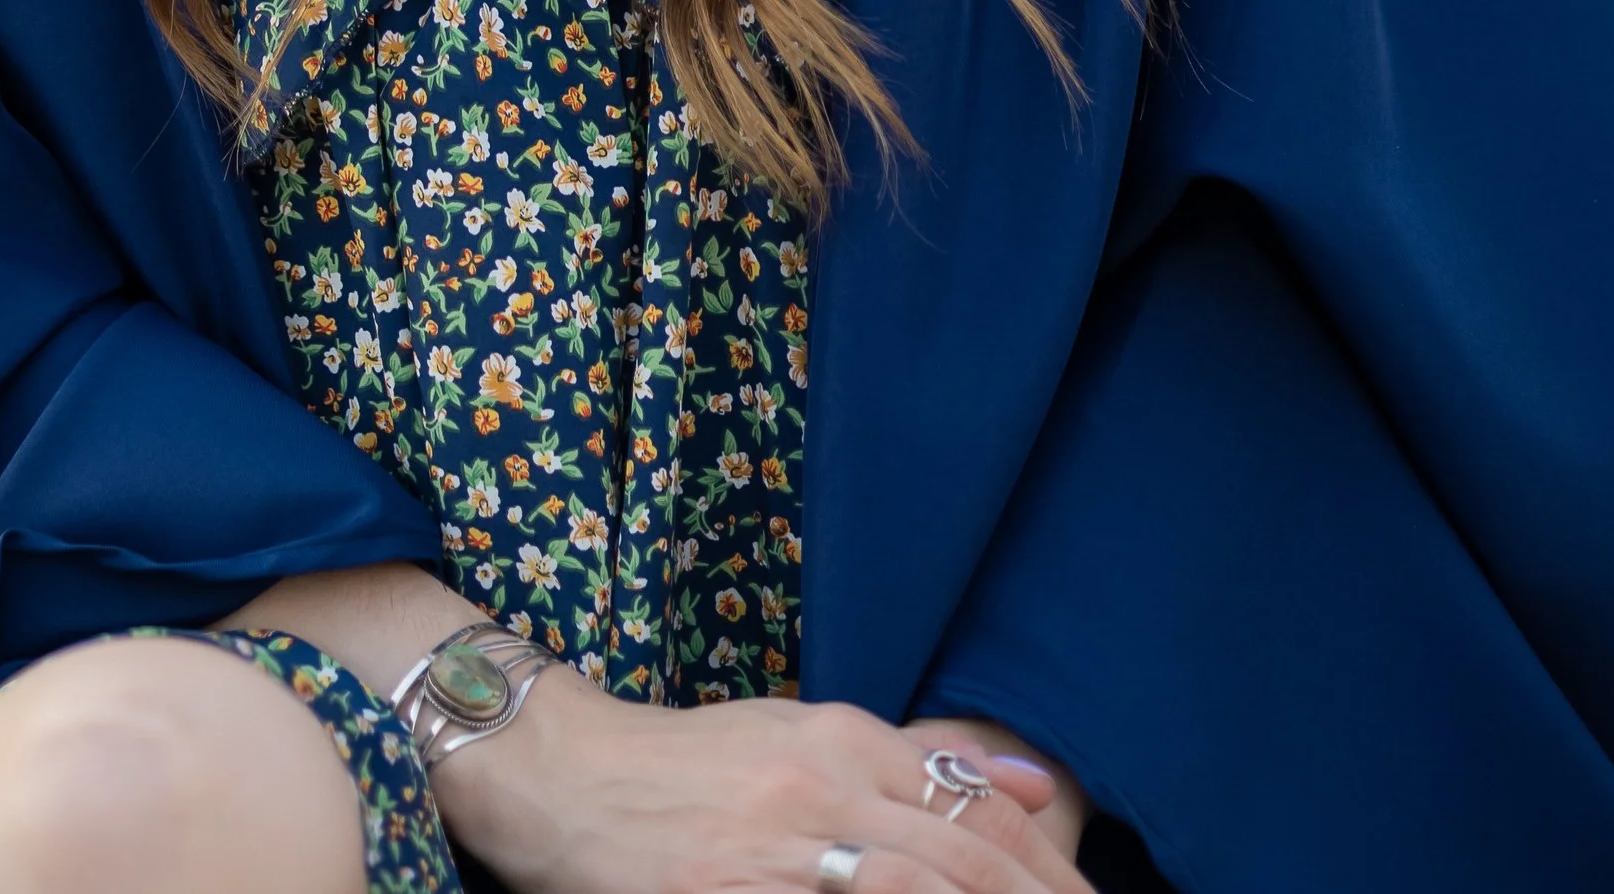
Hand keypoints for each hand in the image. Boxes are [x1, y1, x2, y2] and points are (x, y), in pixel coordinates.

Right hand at [442, 675, 1088, 893]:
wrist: (566, 776)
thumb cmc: (689, 765)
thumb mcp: (804, 735)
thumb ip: (914, 756)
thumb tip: (1032, 779)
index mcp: (844, 738)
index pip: (976, 804)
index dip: (1046, 868)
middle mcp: (821, 784)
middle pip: (959, 856)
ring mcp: (775, 848)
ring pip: (910, 888)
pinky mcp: (727, 893)